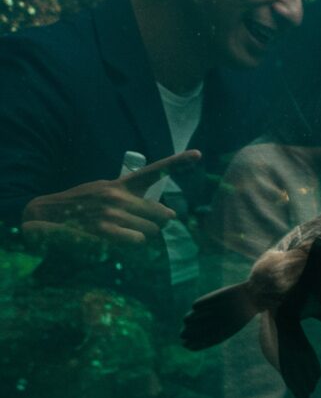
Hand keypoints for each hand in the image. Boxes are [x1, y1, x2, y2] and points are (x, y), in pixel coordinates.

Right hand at [20, 150, 201, 245]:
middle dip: (157, 224)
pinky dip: (132, 244)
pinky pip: (137, 240)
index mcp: (122, 184)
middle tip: (139, 225)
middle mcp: (120, 196)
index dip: (179, 162)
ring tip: (120, 232)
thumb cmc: (80, 206)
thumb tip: (168, 216)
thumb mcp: (105, 192)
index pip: (155, 171)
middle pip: (163, 215)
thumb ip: (133, 198)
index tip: (199, 153)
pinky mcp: (104, 230)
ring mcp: (112, 212)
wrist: (44, 215)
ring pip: (152, 231)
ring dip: (142, 236)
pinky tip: (116, 240)